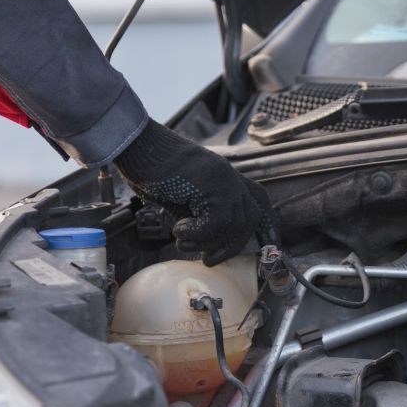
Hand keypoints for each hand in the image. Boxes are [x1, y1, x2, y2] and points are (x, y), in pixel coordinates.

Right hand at [115, 120, 277, 265]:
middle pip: (249, 218)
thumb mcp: (183, 196)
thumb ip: (200, 214)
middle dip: (232, 245)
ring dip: (206, 241)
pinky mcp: (212, 183)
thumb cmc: (153, 172)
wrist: (138, 147)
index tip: (268, 243)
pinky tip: (179, 229)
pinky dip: (197, 233)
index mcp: (225, 177)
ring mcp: (223, 178)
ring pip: (233, 223)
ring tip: (183, 240)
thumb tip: (208, 242)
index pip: (257, 199)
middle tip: (209, 259)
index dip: (267, 222)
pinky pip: (217, 221)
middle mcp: (229, 176)